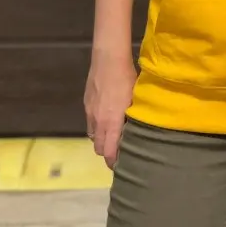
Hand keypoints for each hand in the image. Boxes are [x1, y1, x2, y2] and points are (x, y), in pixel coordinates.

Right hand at [83, 50, 136, 169]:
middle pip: (99, 148)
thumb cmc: (127, 78)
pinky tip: (106, 121)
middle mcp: (98, 121)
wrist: (108, 60)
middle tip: (119, 153)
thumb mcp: (136, 100)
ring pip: (93, 136)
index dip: (113, 162)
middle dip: (107, 153)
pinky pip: (90, 124)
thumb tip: (139, 133)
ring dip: (101, 140)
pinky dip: (97, 128)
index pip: (109, 152)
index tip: (121, 166)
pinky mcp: (86, 105)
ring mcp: (90, 113)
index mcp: (112, 123)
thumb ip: (134, 119)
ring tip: (112, 138)